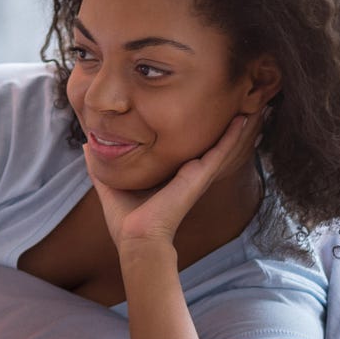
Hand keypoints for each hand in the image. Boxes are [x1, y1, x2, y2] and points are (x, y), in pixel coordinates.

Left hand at [87, 112, 262, 248]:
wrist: (136, 238)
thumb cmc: (126, 221)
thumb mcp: (110, 184)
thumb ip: (98, 165)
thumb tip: (86, 146)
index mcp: (171, 175)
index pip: (187, 147)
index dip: (196, 130)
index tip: (202, 109)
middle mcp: (189, 172)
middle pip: (211, 142)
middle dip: (224, 123)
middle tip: (237, 100)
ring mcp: (198, 173)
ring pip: (223, 143)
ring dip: (237, 124)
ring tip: (252, 102)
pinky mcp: (200, 175)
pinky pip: (222, 149)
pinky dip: (236, 133)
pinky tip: (247, 117)